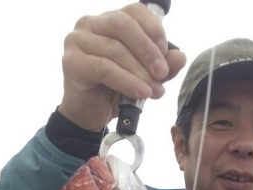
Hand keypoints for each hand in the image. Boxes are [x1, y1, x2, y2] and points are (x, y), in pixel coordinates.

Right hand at [59, 3, 185, 130]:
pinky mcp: (72, 62)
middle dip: (147, 51)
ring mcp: (77, 40)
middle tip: (163, 73)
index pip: (133, 12)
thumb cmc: (114, 90)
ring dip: (140, 72)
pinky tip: (141, 93)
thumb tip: (180, 57)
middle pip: (123, 26)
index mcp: (108, 20)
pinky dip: (126, 81)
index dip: (153, 29)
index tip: (166, 53)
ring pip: (115, 50)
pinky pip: (104, 68)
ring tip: (154, 91)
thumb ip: (161, 66)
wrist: (89, 115)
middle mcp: (90, 24)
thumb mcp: (143, 76)